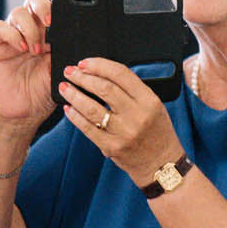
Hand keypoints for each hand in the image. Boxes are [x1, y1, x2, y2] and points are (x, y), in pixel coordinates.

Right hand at [0, 0, 56, 126]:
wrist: (25, 112)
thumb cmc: (45, 92)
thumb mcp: (63, 70)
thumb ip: (67, 52)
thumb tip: (80, 38)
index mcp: (50, 33)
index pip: (52, 7)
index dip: (56, 7)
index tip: (64, 18)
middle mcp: (31, 30)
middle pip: (32, 0)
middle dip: (42, 7)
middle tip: (50, 23)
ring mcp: (13, 36)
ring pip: (17, 12)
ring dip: (30, 29)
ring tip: (36, 50)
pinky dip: (11, 34)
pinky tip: (21, 48)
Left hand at [57, 57, 182, 185]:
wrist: (161, 165)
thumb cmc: (157, 132)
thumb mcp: (154, 106)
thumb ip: (133, 91)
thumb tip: (102, 74)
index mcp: (149, 101)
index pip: (120, 74)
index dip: (99, 65)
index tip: (85, 62)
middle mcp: (137, 115)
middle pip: (104, 88)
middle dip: (82, 77)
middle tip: (70, 72)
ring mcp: (123, 133)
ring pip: (92, 108)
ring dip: (74, 95)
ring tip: (65, 87)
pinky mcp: (111, 147)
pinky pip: (88, 128)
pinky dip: (75, 116)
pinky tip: (68, 108)